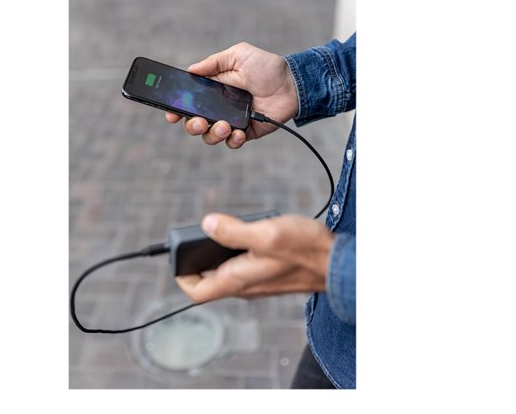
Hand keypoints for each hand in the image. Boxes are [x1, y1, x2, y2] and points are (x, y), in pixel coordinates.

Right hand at [165, 42, 297, 148]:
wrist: (292, 83)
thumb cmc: (266, 67)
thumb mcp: (238, 56)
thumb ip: (214, 62)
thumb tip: (191, 69)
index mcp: (213, 89)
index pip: (189, 102)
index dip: (177, 109)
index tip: (171, 113)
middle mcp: (219, 107)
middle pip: (195, 123)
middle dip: (192, 126)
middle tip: (199, 122)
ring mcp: (232, 121)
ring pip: (211, 136)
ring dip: (212, 134)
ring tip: (225, 126)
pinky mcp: (246, 132)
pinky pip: (232, 143)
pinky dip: (233, 140)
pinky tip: (238, 132)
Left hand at [175, 213, 334, 302]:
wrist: (339, 263)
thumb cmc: (306, 251)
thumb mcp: (266, 234)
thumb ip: (233, 231)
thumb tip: (207, 224)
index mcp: (237, 279)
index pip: (197, 292)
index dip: (181, 276)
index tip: (176, 257)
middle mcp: (244, 285)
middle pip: (209, 280)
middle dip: (197, 260)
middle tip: (196, 236)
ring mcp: (257, 281)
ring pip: (226, 272)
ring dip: (216, 254)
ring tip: (219, 230)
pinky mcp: (268, 274)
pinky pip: (242, 266)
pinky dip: (236, 251)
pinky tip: (247, 233)